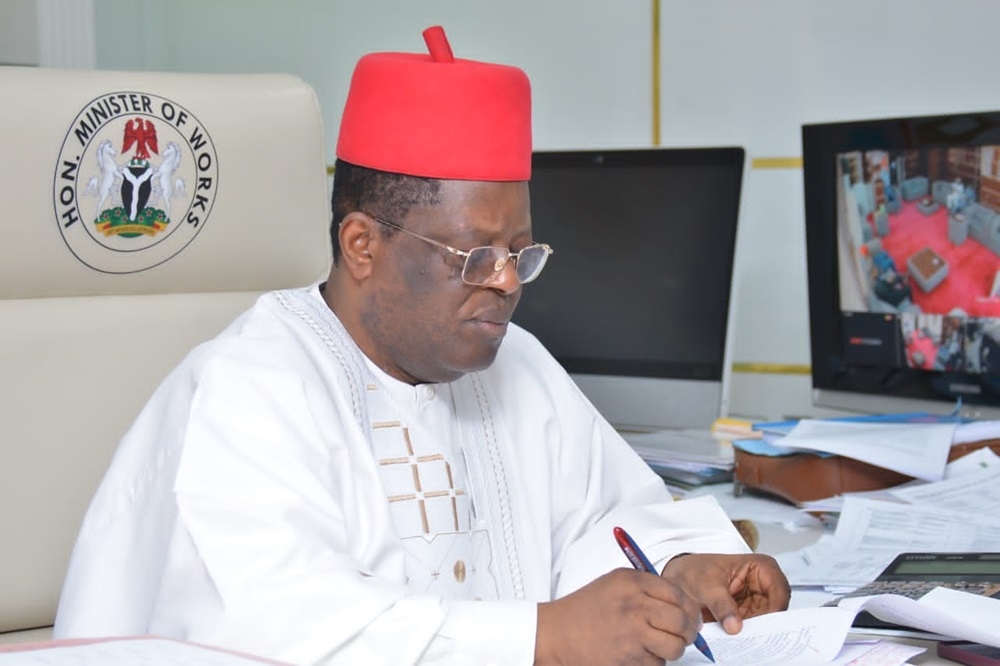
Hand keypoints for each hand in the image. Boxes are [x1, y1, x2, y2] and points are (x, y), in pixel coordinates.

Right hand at [535, 568, 703, 664]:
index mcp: (633, 583)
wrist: (556, 634)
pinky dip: (653, 662)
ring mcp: (633, 633)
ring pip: (675, 647)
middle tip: (686, 636)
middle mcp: (635, 605)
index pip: (679, 594)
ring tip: (659, 646)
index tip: (690, 617)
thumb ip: (647, 588)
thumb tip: (682, 605)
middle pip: (683, 621)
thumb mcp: (614, 584)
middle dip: (689, 632)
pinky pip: (657, 664)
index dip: (690, 609)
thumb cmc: (585, 609)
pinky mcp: (630, 658)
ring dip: (672, 650)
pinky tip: (637, 654)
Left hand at [661, 553, 790, 633]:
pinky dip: (748, 636)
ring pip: (768, 623)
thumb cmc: (695, 571)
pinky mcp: (749, 615)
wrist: (680, 578)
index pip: (779, 593)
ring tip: (743, 641)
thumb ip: (721, 605)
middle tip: (754, 640)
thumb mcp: (706, 585)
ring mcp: (758, 601)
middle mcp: (765, 584)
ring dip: (756, 633)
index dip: (775, 611)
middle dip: (766, 625)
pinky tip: (738, 641)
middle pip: (777, 611)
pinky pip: (755, 629)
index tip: (763, 628)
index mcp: (762, 567)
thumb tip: (735, 627)